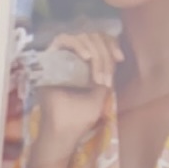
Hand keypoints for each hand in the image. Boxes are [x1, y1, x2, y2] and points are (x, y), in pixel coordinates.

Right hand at [35, 31, 123, 160]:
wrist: (63, 130)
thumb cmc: (81, 117)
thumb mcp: (102, 90)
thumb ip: (107, 70)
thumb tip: (112, 53)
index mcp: (85, 64)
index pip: (100, 40)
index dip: (112, 44)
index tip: (120, 58)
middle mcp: (73, 57)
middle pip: (93, 36)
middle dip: (104, 54)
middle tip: (104, 79)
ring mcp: (60, 57)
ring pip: (81, 36)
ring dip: (95, 53)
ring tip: (95, 76)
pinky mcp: (48, 59)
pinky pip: (63, 39)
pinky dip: (77, 44)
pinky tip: (86, 57)